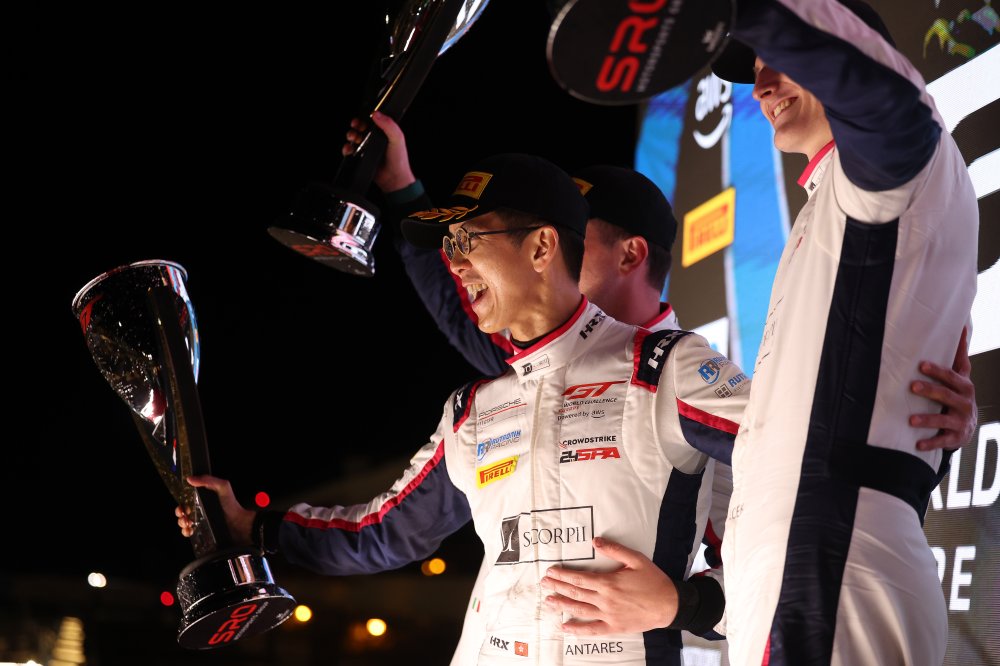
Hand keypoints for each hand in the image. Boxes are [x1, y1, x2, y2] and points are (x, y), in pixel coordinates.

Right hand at [174, 475, 254, 545]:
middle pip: (183, 511)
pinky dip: (186, 532)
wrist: (239, 524)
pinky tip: (189, 531)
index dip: (181, 503)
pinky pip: (190, 532)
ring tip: (188, 524)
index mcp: (203, 498)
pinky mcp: (203, 531)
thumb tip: (190, 479)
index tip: (181, 507)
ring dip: (182, 523)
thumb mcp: (223, 487)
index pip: (186, 499)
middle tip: (184, 516)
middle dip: (179, 514)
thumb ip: (209, 480)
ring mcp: (202, 520)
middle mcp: (201, 509)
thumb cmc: (231, 504)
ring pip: (184, 522)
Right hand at [341, 110, 415, 192]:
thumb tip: (376, 114)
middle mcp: (375, 138)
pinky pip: (350, 150)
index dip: (365, 117)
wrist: (394, 179)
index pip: (372, 120)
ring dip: (350, 135)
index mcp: (384, 132)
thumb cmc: (399, 159)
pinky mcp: (361, 157)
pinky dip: (347, 148)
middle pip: (361, 127)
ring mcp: (367, 148)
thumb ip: (389, 125)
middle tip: (356, 127)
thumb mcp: (397, 138)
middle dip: (356, 125)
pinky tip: (350, 148)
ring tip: (353, 138)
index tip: (362, 117)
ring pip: (354, 137)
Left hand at [540, 536, 677, 634]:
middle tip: (543, 584)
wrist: (669, 605)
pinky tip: (565, 628)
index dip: (563, 575)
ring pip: (580, 611)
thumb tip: (594, 542)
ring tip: (548, 602)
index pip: (579, 578)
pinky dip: (577, 630)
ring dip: (562, 606)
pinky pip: (592, 630)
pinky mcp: (614, 628)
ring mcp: (609, 616)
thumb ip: (614, 549)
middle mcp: (605, 600)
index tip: (551, 572)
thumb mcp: (636, 559)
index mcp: (609, 583)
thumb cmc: (653, 580)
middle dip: (558, 588)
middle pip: (576, 593)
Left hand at [910, 327, 976, 450]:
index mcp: (964, 386)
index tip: (922, 365)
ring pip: (943, 419)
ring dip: (927, 420)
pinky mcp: (956, 437)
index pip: (952, 375)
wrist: (969, 425)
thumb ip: (959, 355)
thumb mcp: (961, 376)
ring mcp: (961, 421)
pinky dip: (930, 443)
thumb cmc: (959, 395)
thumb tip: (962, 326)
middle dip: (930, 391)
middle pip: (947, 395)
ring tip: (911, 420)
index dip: (938, 370)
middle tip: (912, 386)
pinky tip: (917, 444)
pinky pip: (942, 440)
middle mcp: (965, 403)